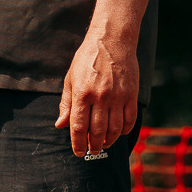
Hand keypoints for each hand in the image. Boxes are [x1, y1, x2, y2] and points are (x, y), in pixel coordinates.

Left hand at [55, 31, 138, 157]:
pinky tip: (118, 132)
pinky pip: (129, 120)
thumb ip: (66, 103)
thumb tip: (60, 124)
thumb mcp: (71, 78)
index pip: (79, 127)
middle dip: (94, 146)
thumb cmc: (88, 58)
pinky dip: (124, 131)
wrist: (112, 40)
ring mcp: (118, 96)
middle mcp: (100, 97)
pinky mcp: (131, 94)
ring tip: (105, 144)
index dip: (77, 144)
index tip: (78, 152)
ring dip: (109, 141)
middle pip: (97, 132)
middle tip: (92, 150)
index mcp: (82, 93)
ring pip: (114, 129)